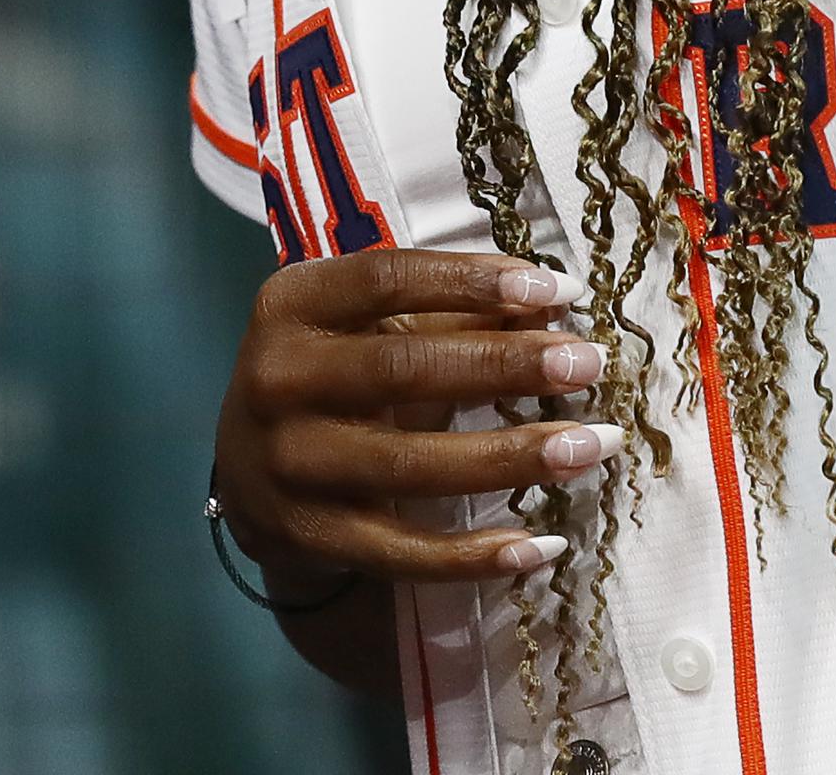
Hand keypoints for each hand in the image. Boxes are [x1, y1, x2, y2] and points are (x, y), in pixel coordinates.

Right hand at [213, 250, 619, 588]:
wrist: (244, 462)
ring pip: (410, 466)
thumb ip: (449, 309)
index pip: (388, 278)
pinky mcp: (308, 539)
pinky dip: (474, 556)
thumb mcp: (369, 320)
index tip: (559, 290)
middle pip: (404, 369)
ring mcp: (288, 466)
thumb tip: (552, 304)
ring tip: (591, 445)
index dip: (473, 280)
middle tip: (587, 365)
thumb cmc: (332, 364)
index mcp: (293, 304)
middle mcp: (277, 381)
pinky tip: (543, 545)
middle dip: (505, 366)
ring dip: (511, 458)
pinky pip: (401, 552)